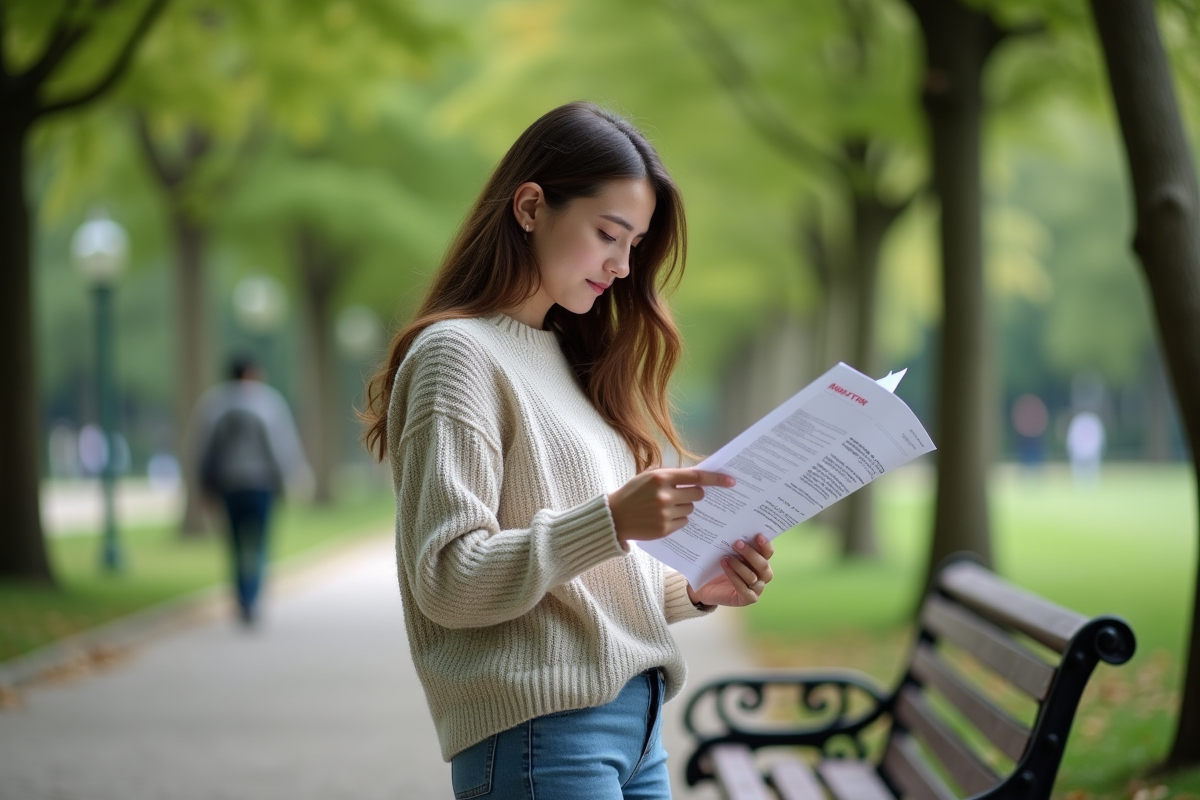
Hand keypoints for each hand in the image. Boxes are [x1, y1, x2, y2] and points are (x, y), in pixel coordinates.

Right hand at [607, 468, 735, 548]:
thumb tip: (699, 477)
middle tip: (683, 494)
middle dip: (695, 494)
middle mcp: (664, 495)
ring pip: (691, 509)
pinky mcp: (664, 529)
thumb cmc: (633, 493)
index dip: (716, 479)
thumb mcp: (648, 476)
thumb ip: (672, 475)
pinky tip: (662, 517)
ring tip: (664, 507)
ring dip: (683, 507)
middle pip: (697, 494)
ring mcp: (665, 514)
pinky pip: (684, 522)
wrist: (614, 517)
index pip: (696, 477)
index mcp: (661, 478)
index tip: (731, 481)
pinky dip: (677, 519)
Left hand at [687, 534, 774, 607]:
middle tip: (737, 543)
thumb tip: (735, 528)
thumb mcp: (726, 552)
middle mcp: (762, 576)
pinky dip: (734, 576)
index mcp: (761, 562)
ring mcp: (756, 589)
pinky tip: (725, 566)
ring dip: (739, 565)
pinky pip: (743, 589)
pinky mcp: (747, 599)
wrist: (705, 585)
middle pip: (763, 565)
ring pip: (752, 577)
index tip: (757, 535)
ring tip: (726, 557)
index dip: (765, 545)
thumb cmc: (718, 565)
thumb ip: (734, 544)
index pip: (768, 553)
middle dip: (751, 553)